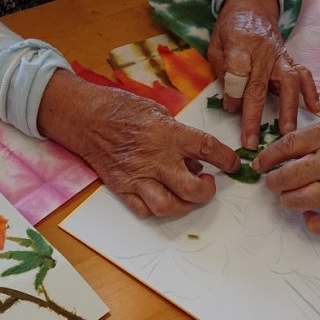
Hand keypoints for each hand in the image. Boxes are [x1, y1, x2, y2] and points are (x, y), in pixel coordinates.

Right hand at [38, 70, 239, 217]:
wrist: (86, 118)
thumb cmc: (122, 109)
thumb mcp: (158, 112)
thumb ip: (179, 136)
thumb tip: (194, 162)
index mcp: (168, 134)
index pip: (208, 149)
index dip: (227, 159)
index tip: (233, 164)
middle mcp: (156, 158)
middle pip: (192, 189)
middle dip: (206, 192)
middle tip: (207, 184)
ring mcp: (138, 176)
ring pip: (169, 206)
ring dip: (184, 206)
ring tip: (186, 196)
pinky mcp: (122, 188)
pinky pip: (144, 210)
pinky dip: (156, 209)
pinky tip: (160, 197)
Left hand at [208, 0, 319, 149]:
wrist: (252, 7)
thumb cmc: (231, 28)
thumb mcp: (216, 43)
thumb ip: (222, 68)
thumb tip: (231, 99)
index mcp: (240, 43)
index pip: (237, 71)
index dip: (233, 92)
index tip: (230, 109)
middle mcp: (263, 51)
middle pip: (259, 86)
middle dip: (254, 116)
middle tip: (251, 142)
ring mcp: (280, 56)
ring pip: (287, 83)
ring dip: (288, 109)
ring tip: (287, 133)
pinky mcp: (291, 60)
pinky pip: (304, 75)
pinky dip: (311, 92)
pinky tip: (315, 109)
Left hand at [251, 111, 319, 232]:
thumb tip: (290, 145)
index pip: (289, 144)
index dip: (268, 156)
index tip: (260, 163)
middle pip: (290, 175)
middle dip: (273, 181)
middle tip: (271, 182)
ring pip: (303, 199)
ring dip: (287, 200)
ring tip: (287, 196)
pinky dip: (313, 223)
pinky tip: (308, 216)